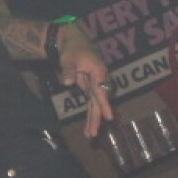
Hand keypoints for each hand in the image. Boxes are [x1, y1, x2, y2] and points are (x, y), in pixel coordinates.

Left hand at [56, 22, 113, 137]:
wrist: (73, 42)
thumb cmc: (72, 49)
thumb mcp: (68, 58)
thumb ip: (69, 71)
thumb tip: (68, 83)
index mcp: (99, 72)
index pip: (101, 91)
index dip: (104, 104)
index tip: (108, 117)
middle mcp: (100, 80)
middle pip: (99, 101)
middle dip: (96, 118)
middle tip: (93, 133)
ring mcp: (95, 85)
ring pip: (95, 105)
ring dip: (93, 120)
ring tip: (90, 135)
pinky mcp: (89, 88)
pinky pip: (91, 103)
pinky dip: (90, 114)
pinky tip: (88, 127)